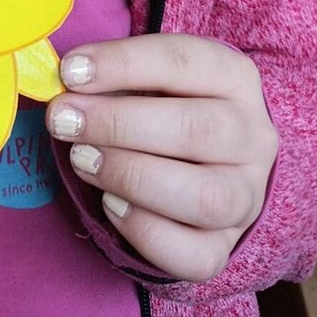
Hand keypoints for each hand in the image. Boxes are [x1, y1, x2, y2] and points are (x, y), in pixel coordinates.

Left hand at [47, 36, 278, 282]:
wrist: (205, 164)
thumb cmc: (163, 108)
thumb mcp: (146, 79)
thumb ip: (113, 79)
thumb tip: (66, 88)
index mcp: (234, 78)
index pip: (183, 62)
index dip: (123, 64)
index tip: (70, 72)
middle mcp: (252, 137)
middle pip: (196, 130)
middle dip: (118, 124)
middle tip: (64, 120)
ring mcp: (246, 197)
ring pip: (204, 197)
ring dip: (131, 177)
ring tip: (82, 160)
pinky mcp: (226, 246)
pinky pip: (195, 255)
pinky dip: (144, 232)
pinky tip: (110, 205)